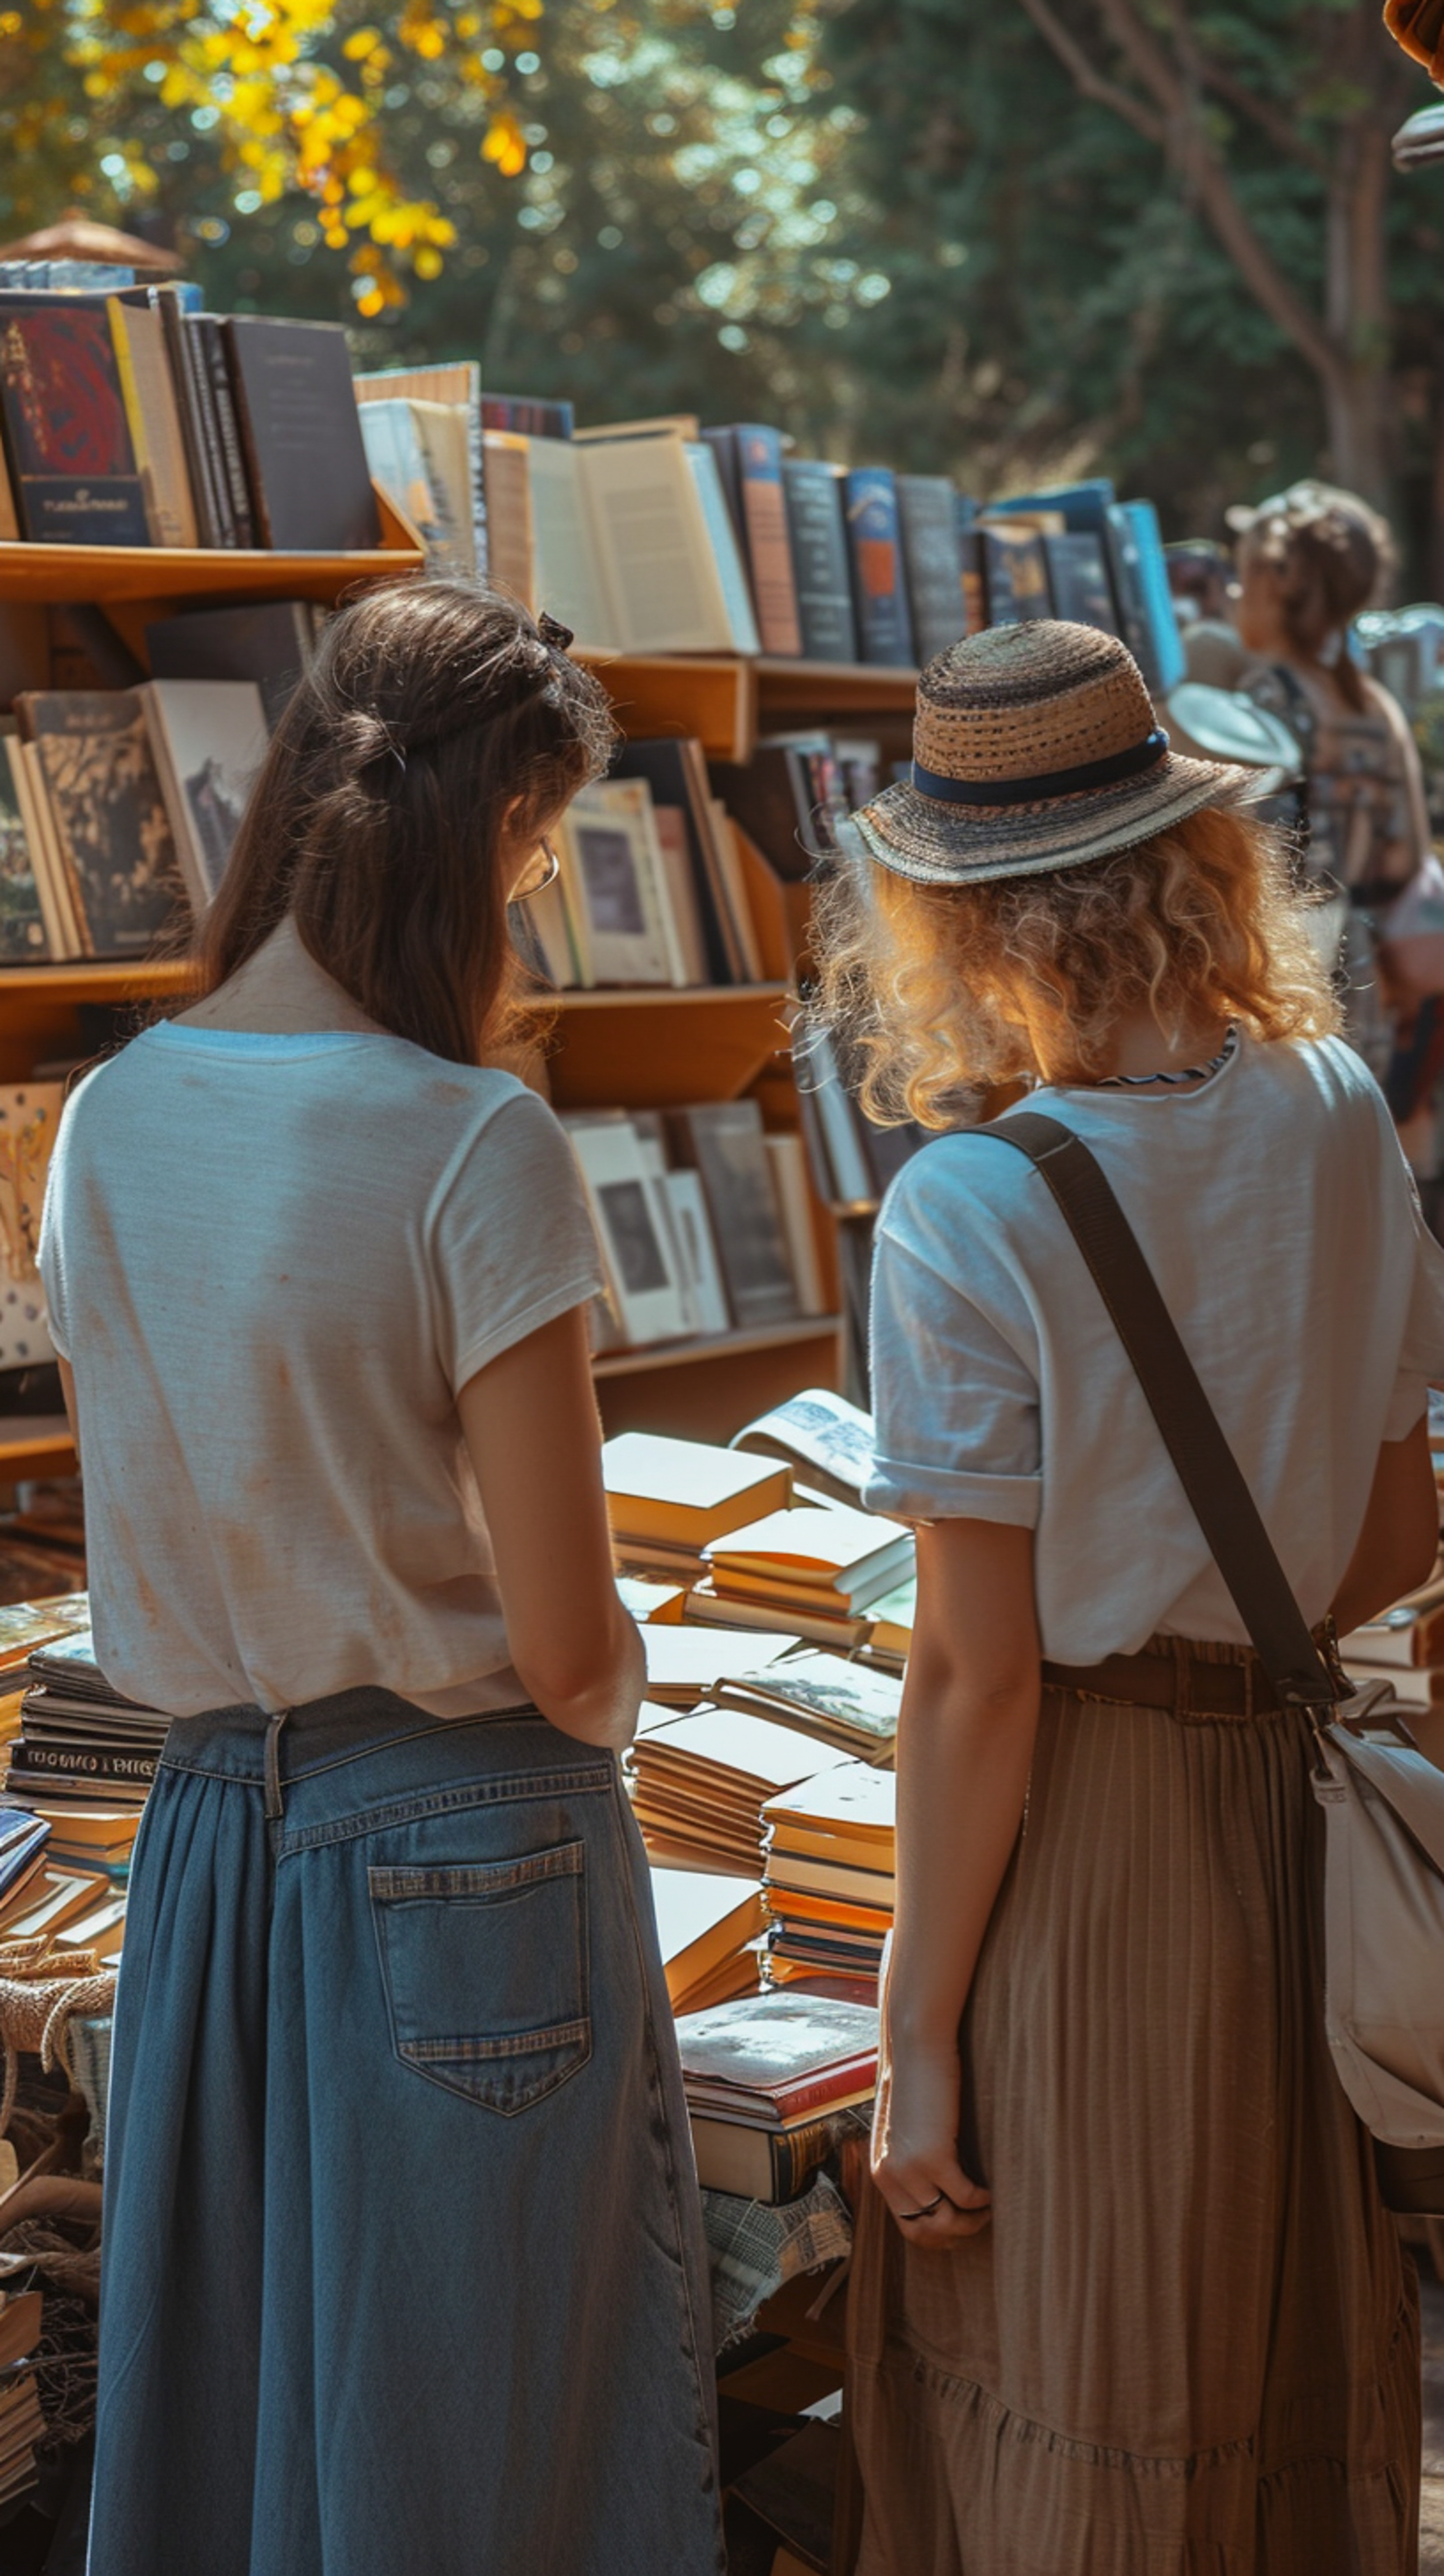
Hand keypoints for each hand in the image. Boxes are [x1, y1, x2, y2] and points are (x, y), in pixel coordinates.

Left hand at [870, 2036, 990, 2249]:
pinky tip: (990, 2188)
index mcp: (881, 2171)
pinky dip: (983, 2199)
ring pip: (947, 2222)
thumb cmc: (915, 2084)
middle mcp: (890, 2176)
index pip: (908, 2228)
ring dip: (972, 2221)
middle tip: (980, 2219)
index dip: (939, 2237)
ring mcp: (910, 2169)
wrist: (916, 2048)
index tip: (962, 2227)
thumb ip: (910, 2161)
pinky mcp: (934, 2157)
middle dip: (958, 2235)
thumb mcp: (904, 2131)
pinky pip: (966, 2197)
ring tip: (988, 2206)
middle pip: (926, 2233)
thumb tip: (935, 2194)